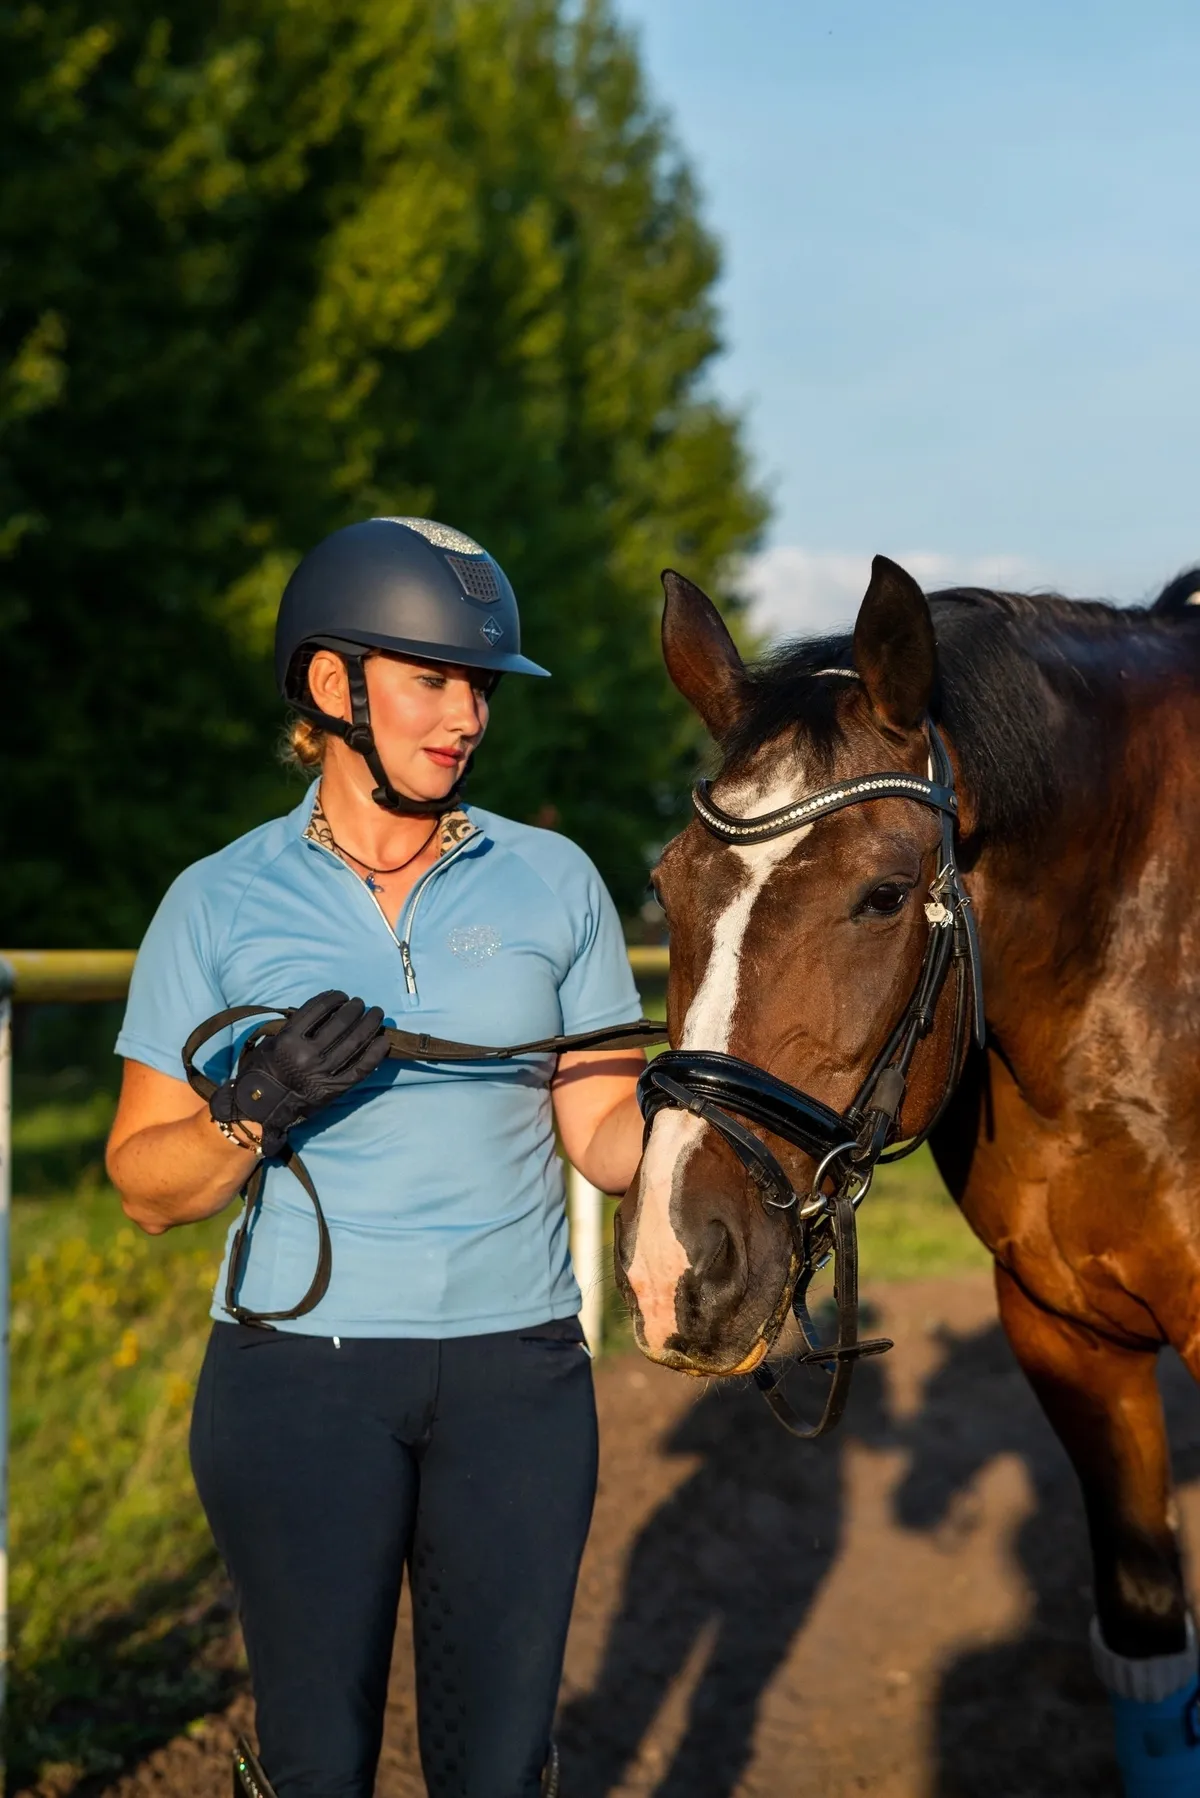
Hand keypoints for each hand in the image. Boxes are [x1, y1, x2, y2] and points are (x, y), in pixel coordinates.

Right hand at [210, 991, 388, 1156]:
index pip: (318, 1009)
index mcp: (288, 1040)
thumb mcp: (270, 1042)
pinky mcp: (335, 1089)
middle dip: (355, 1008)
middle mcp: (307, 1055)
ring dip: (369, 1024)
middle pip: (340, 1023)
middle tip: (361, 1003)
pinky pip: (361, 1069)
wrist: (260, 1109)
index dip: (334, 998)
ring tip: (376, 1014)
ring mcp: (323, 1073)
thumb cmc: (262, 1073)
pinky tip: (384, 1041)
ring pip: (355, 1042)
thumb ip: (294, 1027)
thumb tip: (323, 1013)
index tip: (341, 995)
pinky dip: (375, 1054)